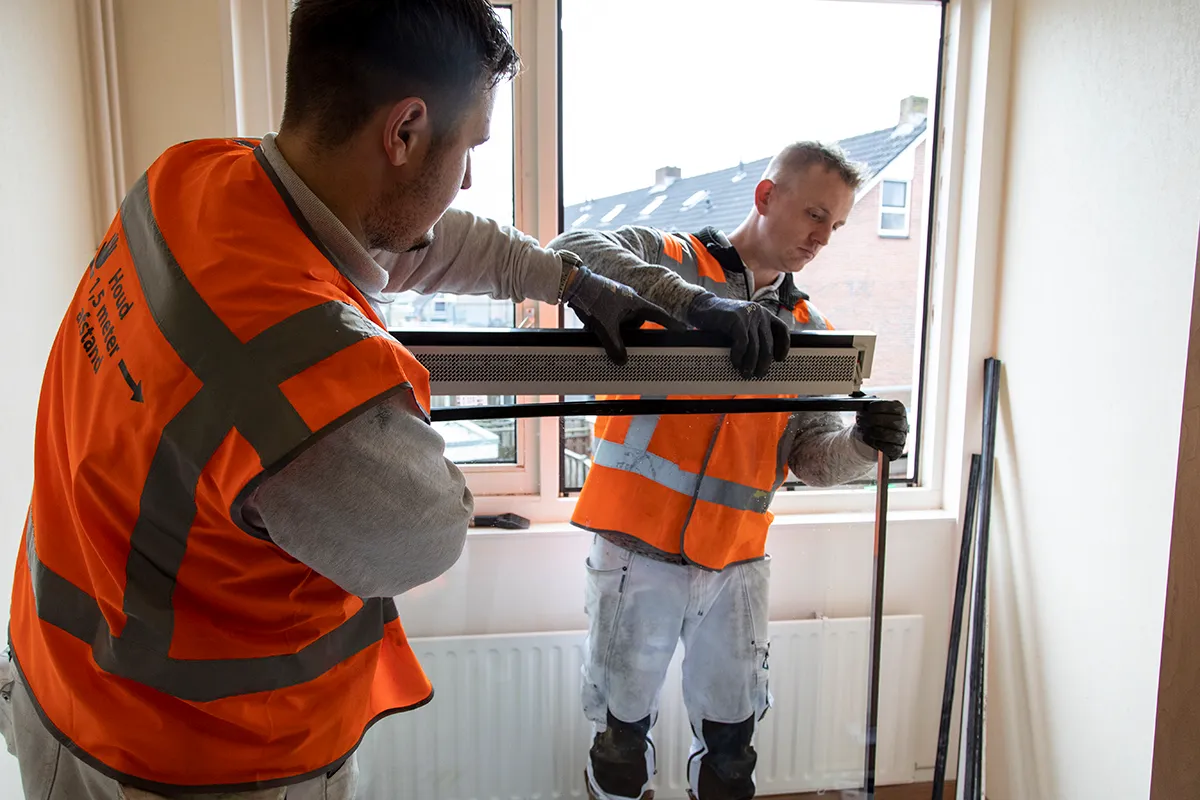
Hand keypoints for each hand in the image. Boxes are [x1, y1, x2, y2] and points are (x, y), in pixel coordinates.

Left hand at [562, 265, 683, 364]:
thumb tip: (621, 360)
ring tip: (598, 326)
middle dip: (625, 331)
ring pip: (622, 321)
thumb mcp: (605, 327)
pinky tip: (593, 324)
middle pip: (637, 322)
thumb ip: (615, 346)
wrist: (572, 284)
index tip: (682, 329)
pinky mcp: (606, 300)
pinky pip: (611, 317)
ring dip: (612, 327)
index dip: (670, 324)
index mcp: (635, 302)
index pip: (658, 315)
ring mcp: (617, 299)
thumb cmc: (592, 299)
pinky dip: (604, 323)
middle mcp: (629, 298)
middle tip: (613, 333)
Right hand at [685, 294, 790, 378]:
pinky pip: (742, 343)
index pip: (781, 329)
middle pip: (768, 343)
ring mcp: (748, 315)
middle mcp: (759, 313)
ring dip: (751, 363)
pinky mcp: (737, 320)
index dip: (783, 346)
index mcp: (763, 313)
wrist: (702, 306)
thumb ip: (753, 334)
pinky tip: (736, 362)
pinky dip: (739, 356)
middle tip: (759, 373)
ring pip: (755, 346)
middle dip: (764, 362)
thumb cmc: (722, 319)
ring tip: (746, 373)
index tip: (779, 359)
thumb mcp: (743, 324)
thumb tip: (761, 358)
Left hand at [854, 400, 908, 460]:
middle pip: (893, 422)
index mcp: (899, 410)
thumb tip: (854, 393)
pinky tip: (868, 438)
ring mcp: (902, 437)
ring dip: (873, 432)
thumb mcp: (868, 407)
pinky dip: (875, 443)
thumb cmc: (871, 418)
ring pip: (889, 435)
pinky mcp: (897, 450)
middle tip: (861, 420)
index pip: (894, 407)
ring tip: (863, 430)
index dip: (880, 407)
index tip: (868, 408)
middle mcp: (903, 423)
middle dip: (874, 420)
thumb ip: (864, 399)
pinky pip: (888, 448)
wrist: (870, 435)